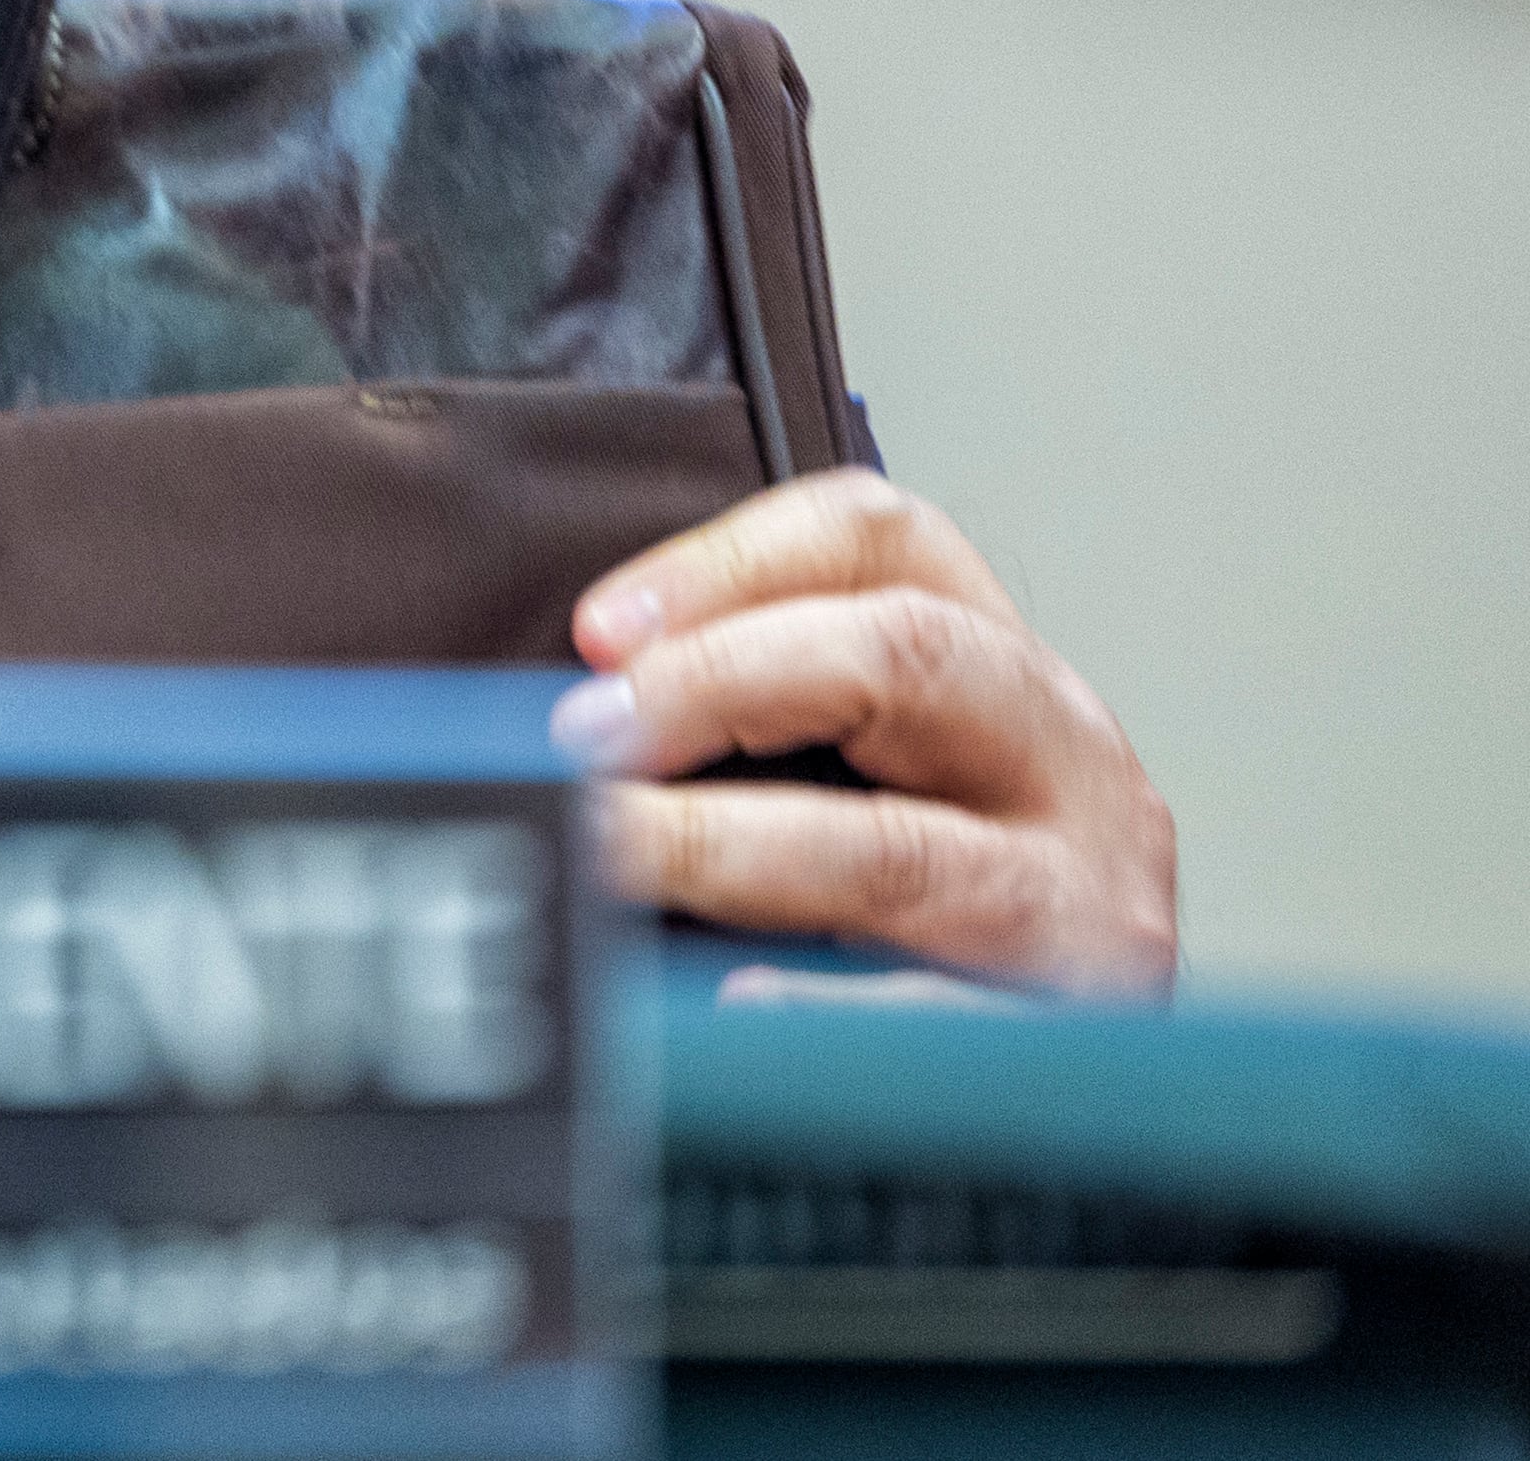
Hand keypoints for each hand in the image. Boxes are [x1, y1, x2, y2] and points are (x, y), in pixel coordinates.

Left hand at [559, 470, 1175, 996]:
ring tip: (606, 856)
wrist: (1081, 1102)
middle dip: (717, 684)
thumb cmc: (933, 919)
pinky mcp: (1076, 1037)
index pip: (877, 538)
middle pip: (905, 655)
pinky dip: (821, 1011)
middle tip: (583, 740)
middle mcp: (1066, 763)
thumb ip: (746, 725)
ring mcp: (1088, 903)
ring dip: (720, 848)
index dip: (724, 561)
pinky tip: (731, 1005)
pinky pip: (934, 1017)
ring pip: (899, 847)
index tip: (596, 633)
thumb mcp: (867, 784)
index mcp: (999, 671)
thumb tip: (553, 726)